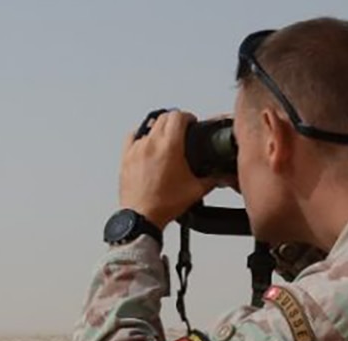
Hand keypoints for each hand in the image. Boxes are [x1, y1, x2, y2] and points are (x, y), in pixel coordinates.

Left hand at [119, 110, 219, 227]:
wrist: (142, 217)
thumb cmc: (163, 205)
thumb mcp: (196, 191)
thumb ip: (213, 179)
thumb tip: (222, 176)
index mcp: (169, 146)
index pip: (178, 116)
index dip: (188, 116)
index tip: (192, 122)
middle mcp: (151, 144)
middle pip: (164, 117)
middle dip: (175, 120)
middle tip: (182, 129)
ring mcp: (136, 149)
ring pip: (148, 126)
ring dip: (159, 128)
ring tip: (166, 138)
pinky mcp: (126, 158)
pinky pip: (132, 137)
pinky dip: (141, 136)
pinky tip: (146, 143)